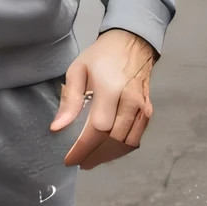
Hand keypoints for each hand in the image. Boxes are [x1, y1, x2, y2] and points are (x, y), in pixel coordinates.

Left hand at [51, 29, 155, 169]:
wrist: (132, 43)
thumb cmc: (101, 56)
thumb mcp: (78, 70)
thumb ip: (70, 100)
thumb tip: (57, 128)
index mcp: (111, 89)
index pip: (98, 129)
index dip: (83, 148)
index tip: (69, 159)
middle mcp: (130, 101)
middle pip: (113, 140)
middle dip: (94, 155)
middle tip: (79, 162)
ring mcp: (143, 108)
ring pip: (126, 143)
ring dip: (108, 156)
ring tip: (91, 159)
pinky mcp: (148, 112)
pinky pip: (136, 138)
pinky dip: (121, 149)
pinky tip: (108, 151)